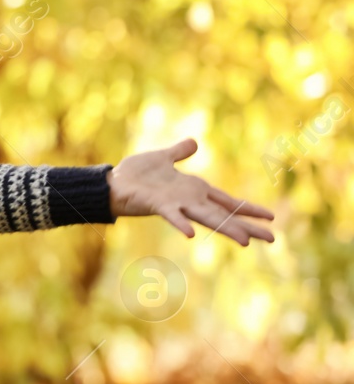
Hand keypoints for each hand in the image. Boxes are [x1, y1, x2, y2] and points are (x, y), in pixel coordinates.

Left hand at [108, 137, 274, 246]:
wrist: (111, 183)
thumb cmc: (136, 174)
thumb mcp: (162, 157)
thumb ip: (179, 152)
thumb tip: (194, 142)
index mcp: (194, 190)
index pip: (228, 201)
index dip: (248, 209)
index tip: (271, 217)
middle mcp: (190, 200)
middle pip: (224, 215)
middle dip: (248, 226)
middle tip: (273, 239)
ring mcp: (176, 204)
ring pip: (207, 218)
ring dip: (226, 229)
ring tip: (247, 241)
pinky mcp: (159, 205)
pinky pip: (173, 216)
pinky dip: (181, 223)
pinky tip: (191, 235)